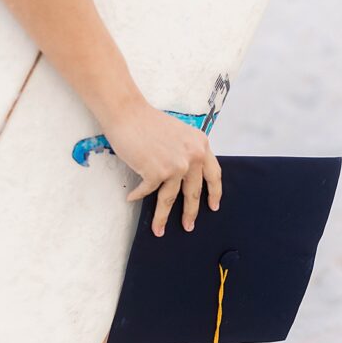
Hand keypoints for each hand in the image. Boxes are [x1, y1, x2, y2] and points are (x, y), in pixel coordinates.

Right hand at [103, 97, 221, 236]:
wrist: (127, 113)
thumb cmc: (147, 121)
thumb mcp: (179, 134)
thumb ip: (186, 152)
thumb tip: (183, 175)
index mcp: (201, 144)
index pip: (214, 174)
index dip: (214, 192)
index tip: (214, 206)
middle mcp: (193, 156)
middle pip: (193, 192)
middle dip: (190, 213)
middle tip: (188, 226)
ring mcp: (176, 165)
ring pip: (169, 198)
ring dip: (162, 217)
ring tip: (159, 229)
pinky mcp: (156, 172)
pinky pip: (147, 191)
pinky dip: (138, 195)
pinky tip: (132, 197)